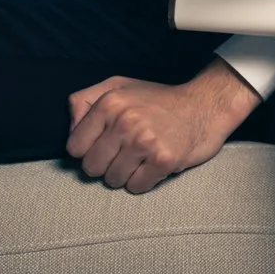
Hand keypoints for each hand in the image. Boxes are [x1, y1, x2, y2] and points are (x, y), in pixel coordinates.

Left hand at [64, 61, 257, 194]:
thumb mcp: (118, 86)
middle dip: (105, 165)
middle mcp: (125, 122)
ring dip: (125, 174)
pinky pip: (136, 187)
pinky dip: (143, 181)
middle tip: (124, 153)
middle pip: (91, 168)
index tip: (105, 144)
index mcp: (110, 103)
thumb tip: (70, 129)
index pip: (75, 148)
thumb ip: (85, 101)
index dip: (88, 150)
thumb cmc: (158, 100)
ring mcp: (145, 142)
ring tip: (140, 158)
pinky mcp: (164, 160)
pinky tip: (153, 165)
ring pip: (113, 180)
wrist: (204, 106)